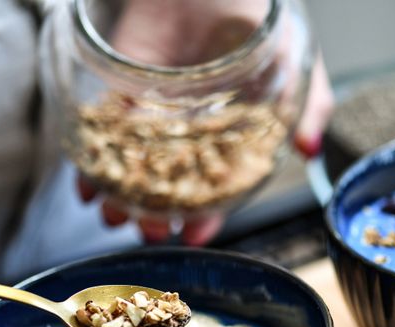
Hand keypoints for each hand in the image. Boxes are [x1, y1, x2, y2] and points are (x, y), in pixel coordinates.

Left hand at [77, 1, 333, 244]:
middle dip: (157, 213)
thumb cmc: (253, 8)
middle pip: (170, 184)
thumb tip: (308, 150)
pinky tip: (86, 184)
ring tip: (114, 214)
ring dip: (121, 195)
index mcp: (231, 131)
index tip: (194, 236)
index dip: (208, 215)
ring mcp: (154, 112)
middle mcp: (190, 129)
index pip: (218, 186)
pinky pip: (103, 132)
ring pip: (134, 165)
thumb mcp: (293, 55)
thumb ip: (307, 101)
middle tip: (148, 231)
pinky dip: (90, 160)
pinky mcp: (122, 90)